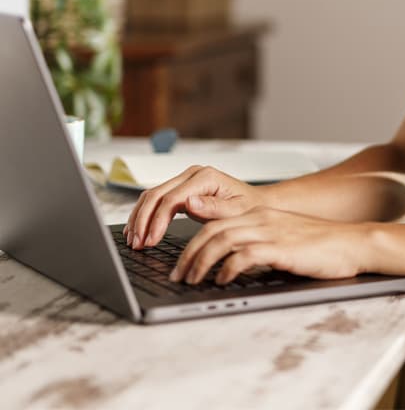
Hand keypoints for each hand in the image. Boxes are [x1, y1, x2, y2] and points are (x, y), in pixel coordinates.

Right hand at [124, 165, 262, 248]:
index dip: (157, 221)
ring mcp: (186, 179)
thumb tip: (190, 204)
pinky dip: (144, 214)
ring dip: (139, 218)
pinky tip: (138, 230)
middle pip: (157, 194)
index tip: (150, 241)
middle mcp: (193, 174)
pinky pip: (157, 199)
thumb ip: (213, 208)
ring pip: (152, 195)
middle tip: (137, 244)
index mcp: (206, 177)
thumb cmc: (249, 208)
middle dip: (143, 220)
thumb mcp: (236, 212)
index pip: (172, 198)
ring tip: (134, 241)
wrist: (256, 203)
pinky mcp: (181, 188)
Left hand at [168, 207, 369, 284]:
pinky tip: (222, 281)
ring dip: (201, 262)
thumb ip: (257, 243)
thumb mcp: (282, 238)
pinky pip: (245, 255)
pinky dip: (228, 268)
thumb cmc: (319, 246)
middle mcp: (262, 218)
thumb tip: (231, 263)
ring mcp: (271, 231)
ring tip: (192, 280)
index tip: (180, 263)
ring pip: (222, 240)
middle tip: (177, 275)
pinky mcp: (281, 247)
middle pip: (212, 230)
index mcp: (260, 214)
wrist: (351, 243)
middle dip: (189, 254)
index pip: (215, 221)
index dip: (192, 242)